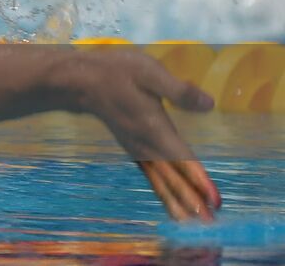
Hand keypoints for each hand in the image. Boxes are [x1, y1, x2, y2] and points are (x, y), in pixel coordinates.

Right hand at [66, 48, 220, 220]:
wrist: (80, 81)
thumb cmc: (116, 72)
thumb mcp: (149, 72)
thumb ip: (179, 90)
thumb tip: (209, 104)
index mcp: (155, 128)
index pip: (182, 158)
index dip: (199, 179)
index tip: (214, 200)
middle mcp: (147, 145)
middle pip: (171, 178)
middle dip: (190, 201)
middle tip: (209, 224)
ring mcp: (138, 149)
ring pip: (160, 181)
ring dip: (177, 202)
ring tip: (192, 222)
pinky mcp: (133, 148)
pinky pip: (151, 176)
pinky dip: (163, 192)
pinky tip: (168, 200)